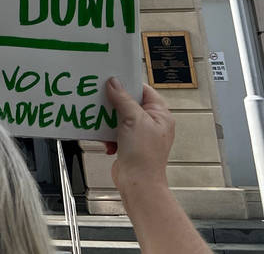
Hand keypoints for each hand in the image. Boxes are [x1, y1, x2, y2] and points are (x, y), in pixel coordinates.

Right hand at [104, 77, 174, 192]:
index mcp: (160, 114)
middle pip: (129, 103)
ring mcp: (140, 134)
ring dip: (109, 121)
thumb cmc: (144, 156)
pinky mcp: (129, 144)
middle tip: (103, 100)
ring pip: (119, 117)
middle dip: (114, 104)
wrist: (137, 183)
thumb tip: (114, 83)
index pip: (143, 90)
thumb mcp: (133, 120)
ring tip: (103, 123)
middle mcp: (151, 123)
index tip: (113, 80)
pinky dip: (108, 135)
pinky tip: (108, 141)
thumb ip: (122, 99)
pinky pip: (114, 131)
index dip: (128, 84)